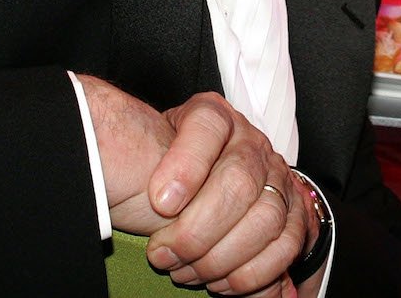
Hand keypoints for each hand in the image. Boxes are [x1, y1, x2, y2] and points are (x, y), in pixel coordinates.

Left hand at [78, 77, 313, 295]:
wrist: (201, 183)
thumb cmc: (164, 171)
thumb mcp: (142, 156)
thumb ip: (131, 163)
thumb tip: (105, 160)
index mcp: (213, 117)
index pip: (207, 124)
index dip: (186, 164)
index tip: (159, 202)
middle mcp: (251, 141)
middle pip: (239, 181)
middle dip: (196, 230)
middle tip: (162, 254)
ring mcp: (277, 175)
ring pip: (266, 217)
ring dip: (222, 257)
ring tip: (187, 271)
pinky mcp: (294, 211)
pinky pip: (286, 245)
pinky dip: (253, 272)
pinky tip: (221, 282)